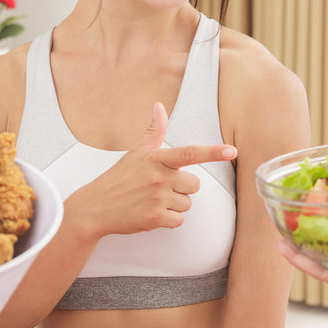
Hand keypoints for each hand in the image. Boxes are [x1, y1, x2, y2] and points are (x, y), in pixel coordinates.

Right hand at [68, 102, 236, 240]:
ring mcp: (157, 198)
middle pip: (194, 185)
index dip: (213, 152)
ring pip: (187, 204)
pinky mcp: (155, 218)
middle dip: (183, 189)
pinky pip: (179, 220)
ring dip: (174, 206)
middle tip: (160, 189)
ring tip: (152, 201)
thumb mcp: (135, 153)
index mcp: (155, 158)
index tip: (232, 151)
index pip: (189, 153)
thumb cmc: (118, 179)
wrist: (95, 207)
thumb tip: (160, 106)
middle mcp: (158, 177)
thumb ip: (153, 132)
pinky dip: (168, 220)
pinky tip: (151, 214)